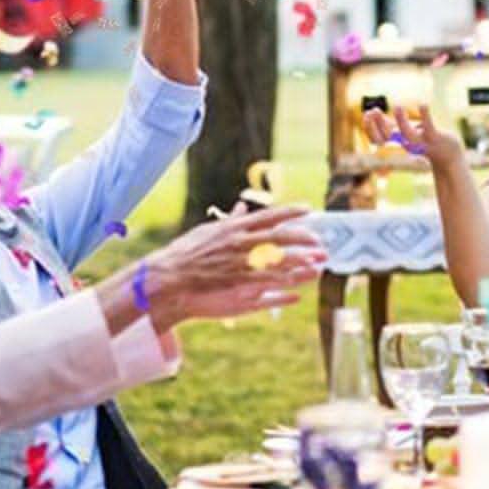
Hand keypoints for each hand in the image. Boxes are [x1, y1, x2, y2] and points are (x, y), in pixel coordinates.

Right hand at [147, 205, 324, 325]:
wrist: (168, 277)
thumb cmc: (185, 253)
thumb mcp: (208, 231)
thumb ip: (230, 221)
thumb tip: (241, 207)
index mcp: (234, 227)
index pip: (268, 215)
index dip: (290, 212)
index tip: (308, 209)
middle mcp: (239, 242)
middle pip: (279, 236)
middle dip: (303, 238)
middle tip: (320, 242)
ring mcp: (239, 262)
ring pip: (277, 259)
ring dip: (299, 260)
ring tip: (317, 262)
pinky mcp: (237, 281)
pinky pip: (265, 280)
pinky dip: (283, 280)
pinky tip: (297, 282)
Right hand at [363, 104, 464, 171]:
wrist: (448, 155)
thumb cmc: (425, 141)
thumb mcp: (405, 132)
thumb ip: (390, 124)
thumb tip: (372, 112)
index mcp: (399, 142)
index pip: (379, 139)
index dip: (370, 128)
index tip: (367, 114)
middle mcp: (407, 144)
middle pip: (389, 137)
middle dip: (379, 125)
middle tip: (373, 111)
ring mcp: (421, 142)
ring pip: (408, 134)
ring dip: (401, 121)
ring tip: (396, 107)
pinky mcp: (435, 137)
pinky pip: (429, 126)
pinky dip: (426, 115)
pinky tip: (423, 104)